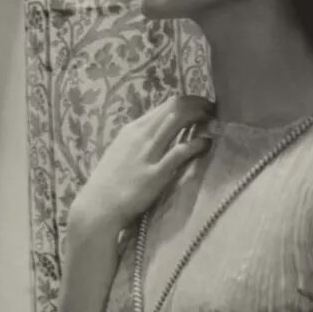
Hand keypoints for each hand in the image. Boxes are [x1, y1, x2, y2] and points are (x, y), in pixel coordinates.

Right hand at [74, 93, 213, 230]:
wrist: (98, 207)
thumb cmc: (110, 185)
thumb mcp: (122, 154)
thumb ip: (139, 143)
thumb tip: (158, 137)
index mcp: (133, 129)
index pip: (166, 106)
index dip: (188, 103)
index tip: (202, 109)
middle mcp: (141, 135)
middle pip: (175, 107)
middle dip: (198, 104)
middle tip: (213, 111)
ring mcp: (148, 152)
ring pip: (178, 119)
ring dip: (200, 117)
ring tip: (214, 122)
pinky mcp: (156, 172)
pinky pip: (181, 150)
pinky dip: (197, 143)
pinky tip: (206, 144)